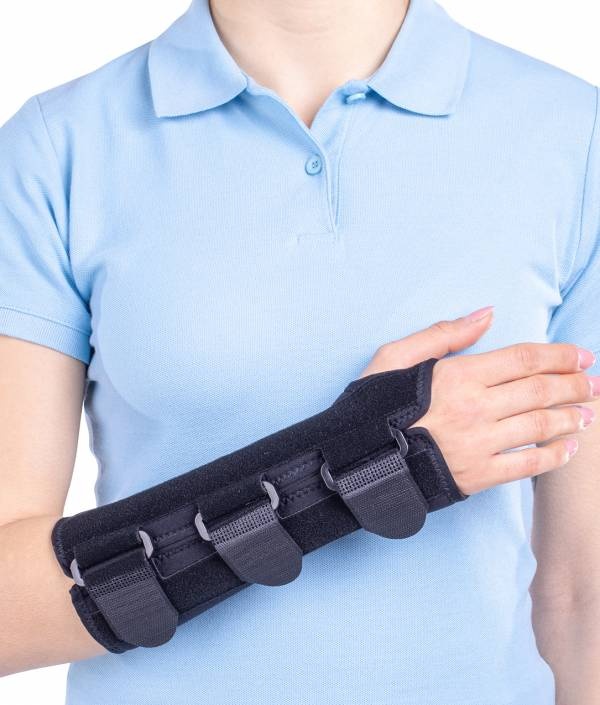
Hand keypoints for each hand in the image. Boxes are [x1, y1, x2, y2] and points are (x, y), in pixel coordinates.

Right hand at [362, 307, 597, 493]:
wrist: (355, 461)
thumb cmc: (372, 407)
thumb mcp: (394, 357)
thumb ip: (442, 334)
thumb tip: (486, 314)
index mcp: (457, 375)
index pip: (523, 360)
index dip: (559, 356)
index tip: (582, 356)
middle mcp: (475, 408)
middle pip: (539, 391)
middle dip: (574, 385)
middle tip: (596, 383)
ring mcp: (478, 444)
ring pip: (539, 427)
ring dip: (571, 418)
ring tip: (589, 413)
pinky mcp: (476, 476)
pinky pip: (525, 466)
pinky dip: (553, 457)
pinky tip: (568, 448)